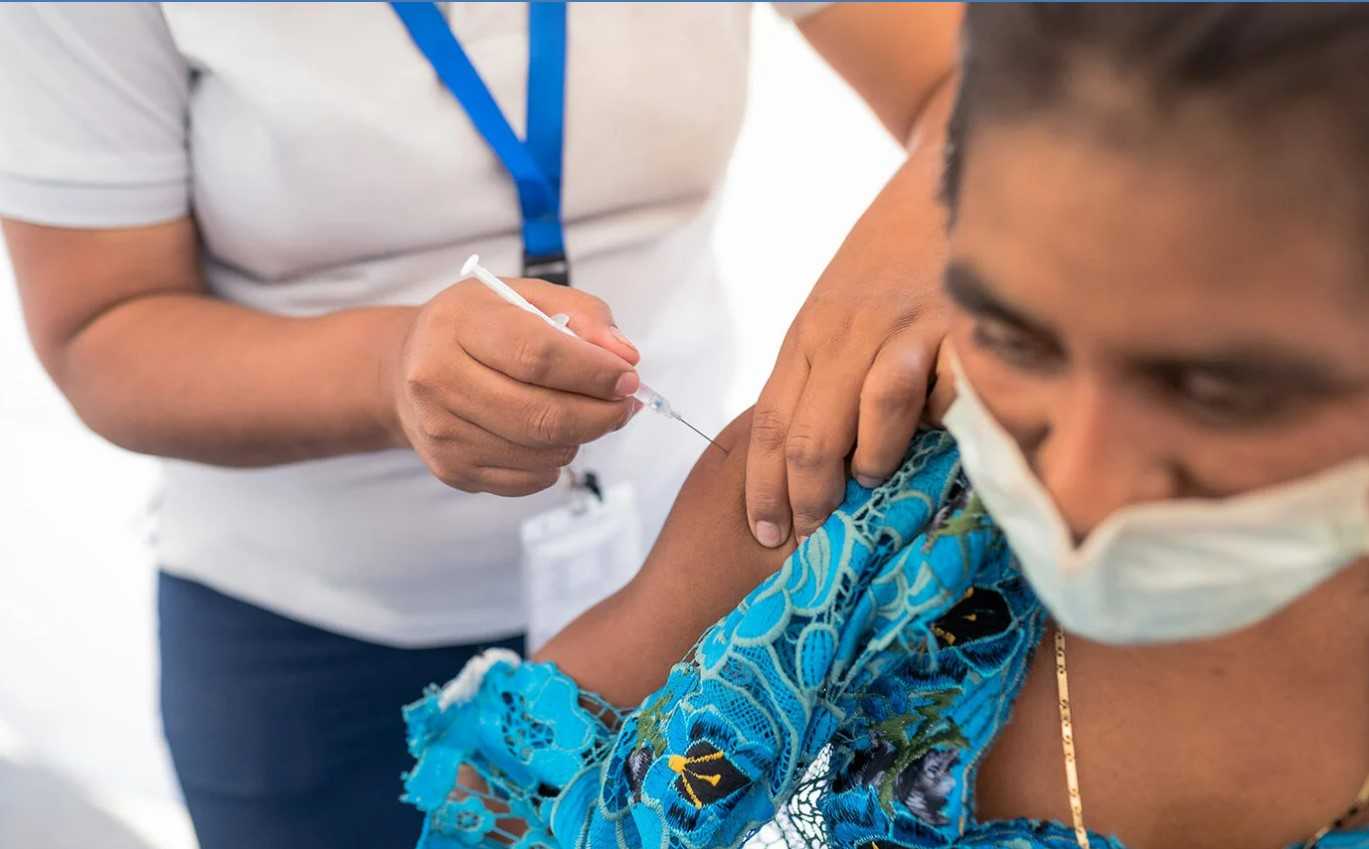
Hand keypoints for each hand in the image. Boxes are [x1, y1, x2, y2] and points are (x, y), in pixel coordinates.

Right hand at [383, 275, 641, 495]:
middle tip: (624, 405)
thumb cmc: (478, 327)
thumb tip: (624, 357)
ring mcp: (441, 431)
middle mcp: (437, 379)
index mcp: (457, 325)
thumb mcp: (525, 297)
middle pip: (541, 415)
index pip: (537, 355)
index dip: (593, 372)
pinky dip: (554, 462)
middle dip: (600, 415)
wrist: (408, 369)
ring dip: (579, 438)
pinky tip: (549, 435)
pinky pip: (527, 480)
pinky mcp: (451, 469)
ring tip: (582, 414)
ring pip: (540, 453)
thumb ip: (584, 315)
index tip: (628, 377)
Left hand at [746, 267, 951, 545]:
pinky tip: (940, 428)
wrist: (947, 172)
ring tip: (874, 480)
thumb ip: (824, 367)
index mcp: (810, 332)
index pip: (771, 424)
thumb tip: (818, 453)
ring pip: (869, 417)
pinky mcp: (959, 327)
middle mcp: (847, 333)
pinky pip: (940, 394)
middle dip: (806, 498)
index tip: (762, 531)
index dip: (763, 486)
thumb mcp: (839, 304)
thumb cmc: (895, 249)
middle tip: (813, 533)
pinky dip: (936, 422)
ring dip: (870, 464)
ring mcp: (903, 329)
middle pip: (810, 435)